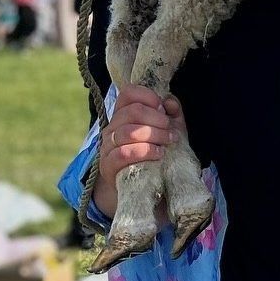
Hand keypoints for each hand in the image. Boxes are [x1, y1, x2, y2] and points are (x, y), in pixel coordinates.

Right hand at [93, 87, 184, 216]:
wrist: (141, 187)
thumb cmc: (153, 154)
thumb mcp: (166, 131)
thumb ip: (171, 114)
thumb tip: (170, 102)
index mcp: (123, 114)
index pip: (128, 93)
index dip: (148, 97)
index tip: (163, 109)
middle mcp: (112, 127)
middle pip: (132, 112)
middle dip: (157, 119)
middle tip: (170, 131)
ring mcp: (108, 146)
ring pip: (128, 132)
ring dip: (154, 135)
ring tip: (168, 143)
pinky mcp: (108, 165)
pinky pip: (124, 153)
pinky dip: (145, 151)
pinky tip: (158, 154)